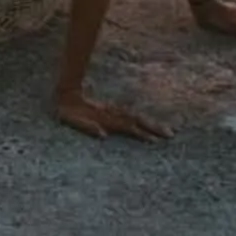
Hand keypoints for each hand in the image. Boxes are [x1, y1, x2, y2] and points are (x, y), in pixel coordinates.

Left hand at [54, 88, 170, 142]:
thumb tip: (104, 136)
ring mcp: (113, 113)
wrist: (64, 95)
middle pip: (137, 120)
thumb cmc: (67, 112)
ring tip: (168, 132)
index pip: (128, 126)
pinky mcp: (111, 114)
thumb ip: (86, 127)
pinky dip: (141, 122)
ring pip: (136, 118)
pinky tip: (149, 127)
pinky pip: (130, 118)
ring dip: (151, 124)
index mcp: (106, 118)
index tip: (155, 141)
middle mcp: (113, 115)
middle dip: (153, 127)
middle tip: (171, 134)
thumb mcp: (71, 120)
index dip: (141, 132)